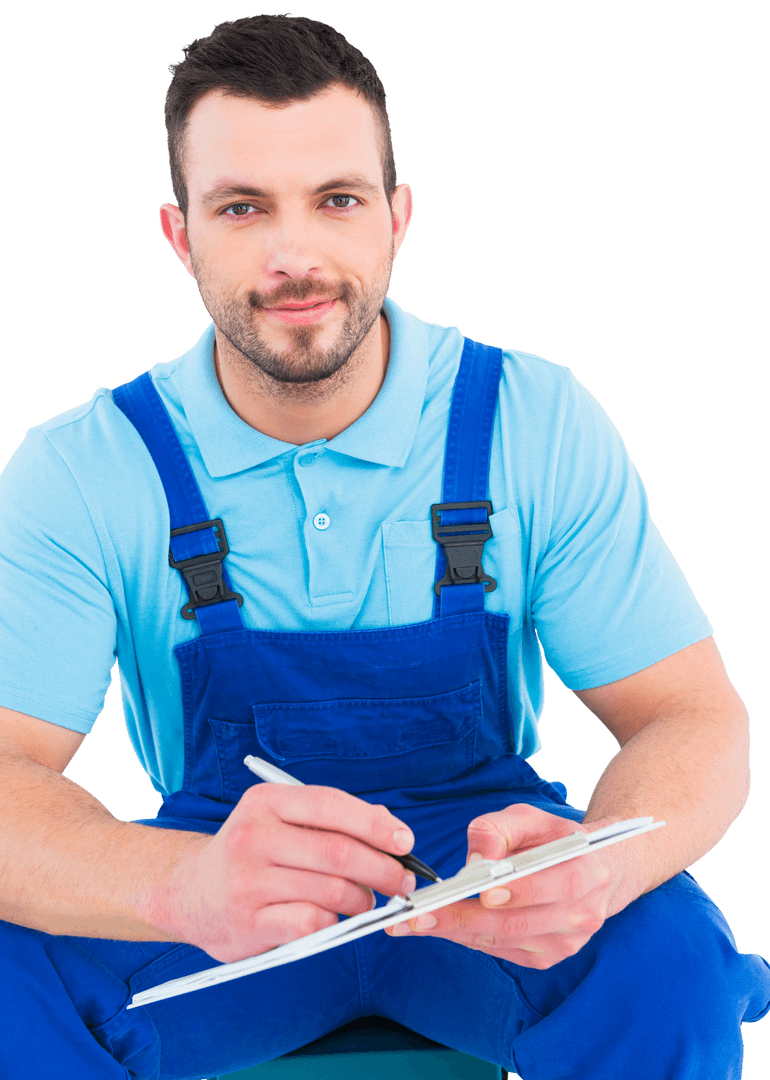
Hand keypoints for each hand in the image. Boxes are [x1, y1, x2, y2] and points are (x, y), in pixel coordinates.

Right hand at [164, 784, 417, 962]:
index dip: (375, 824)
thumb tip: (390, 827)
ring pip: (331, 890)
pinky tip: (333, 918)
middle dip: (383, 868)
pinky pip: (311, 923)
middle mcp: (253, 836)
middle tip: (403, 881)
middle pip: (338, 852)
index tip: (405, 841)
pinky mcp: (249, 922)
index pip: (331, 805)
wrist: (190, 893)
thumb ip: (331, 819)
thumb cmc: (251, 852)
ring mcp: (249, 881)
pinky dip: (334, 922)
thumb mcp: (280, 820)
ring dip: (363, 899)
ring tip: (367, 900)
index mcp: (265, 801)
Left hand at [385, 803, 620, 968]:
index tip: (480, 891)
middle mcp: (581, 914)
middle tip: (419, 914)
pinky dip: (468, 938)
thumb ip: (499, 830)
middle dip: (463, 918)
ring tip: (416, 922)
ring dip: (457, 932)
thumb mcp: (531, 818)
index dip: (518, 890)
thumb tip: (474, 863)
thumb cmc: (555, 839)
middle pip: (518, 922)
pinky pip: (501, 951)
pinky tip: (442, 926)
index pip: (554, 885)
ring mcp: (566, 942)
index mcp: (586, 871)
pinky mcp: (547, 958)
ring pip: (504, 941)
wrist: (597, 871)